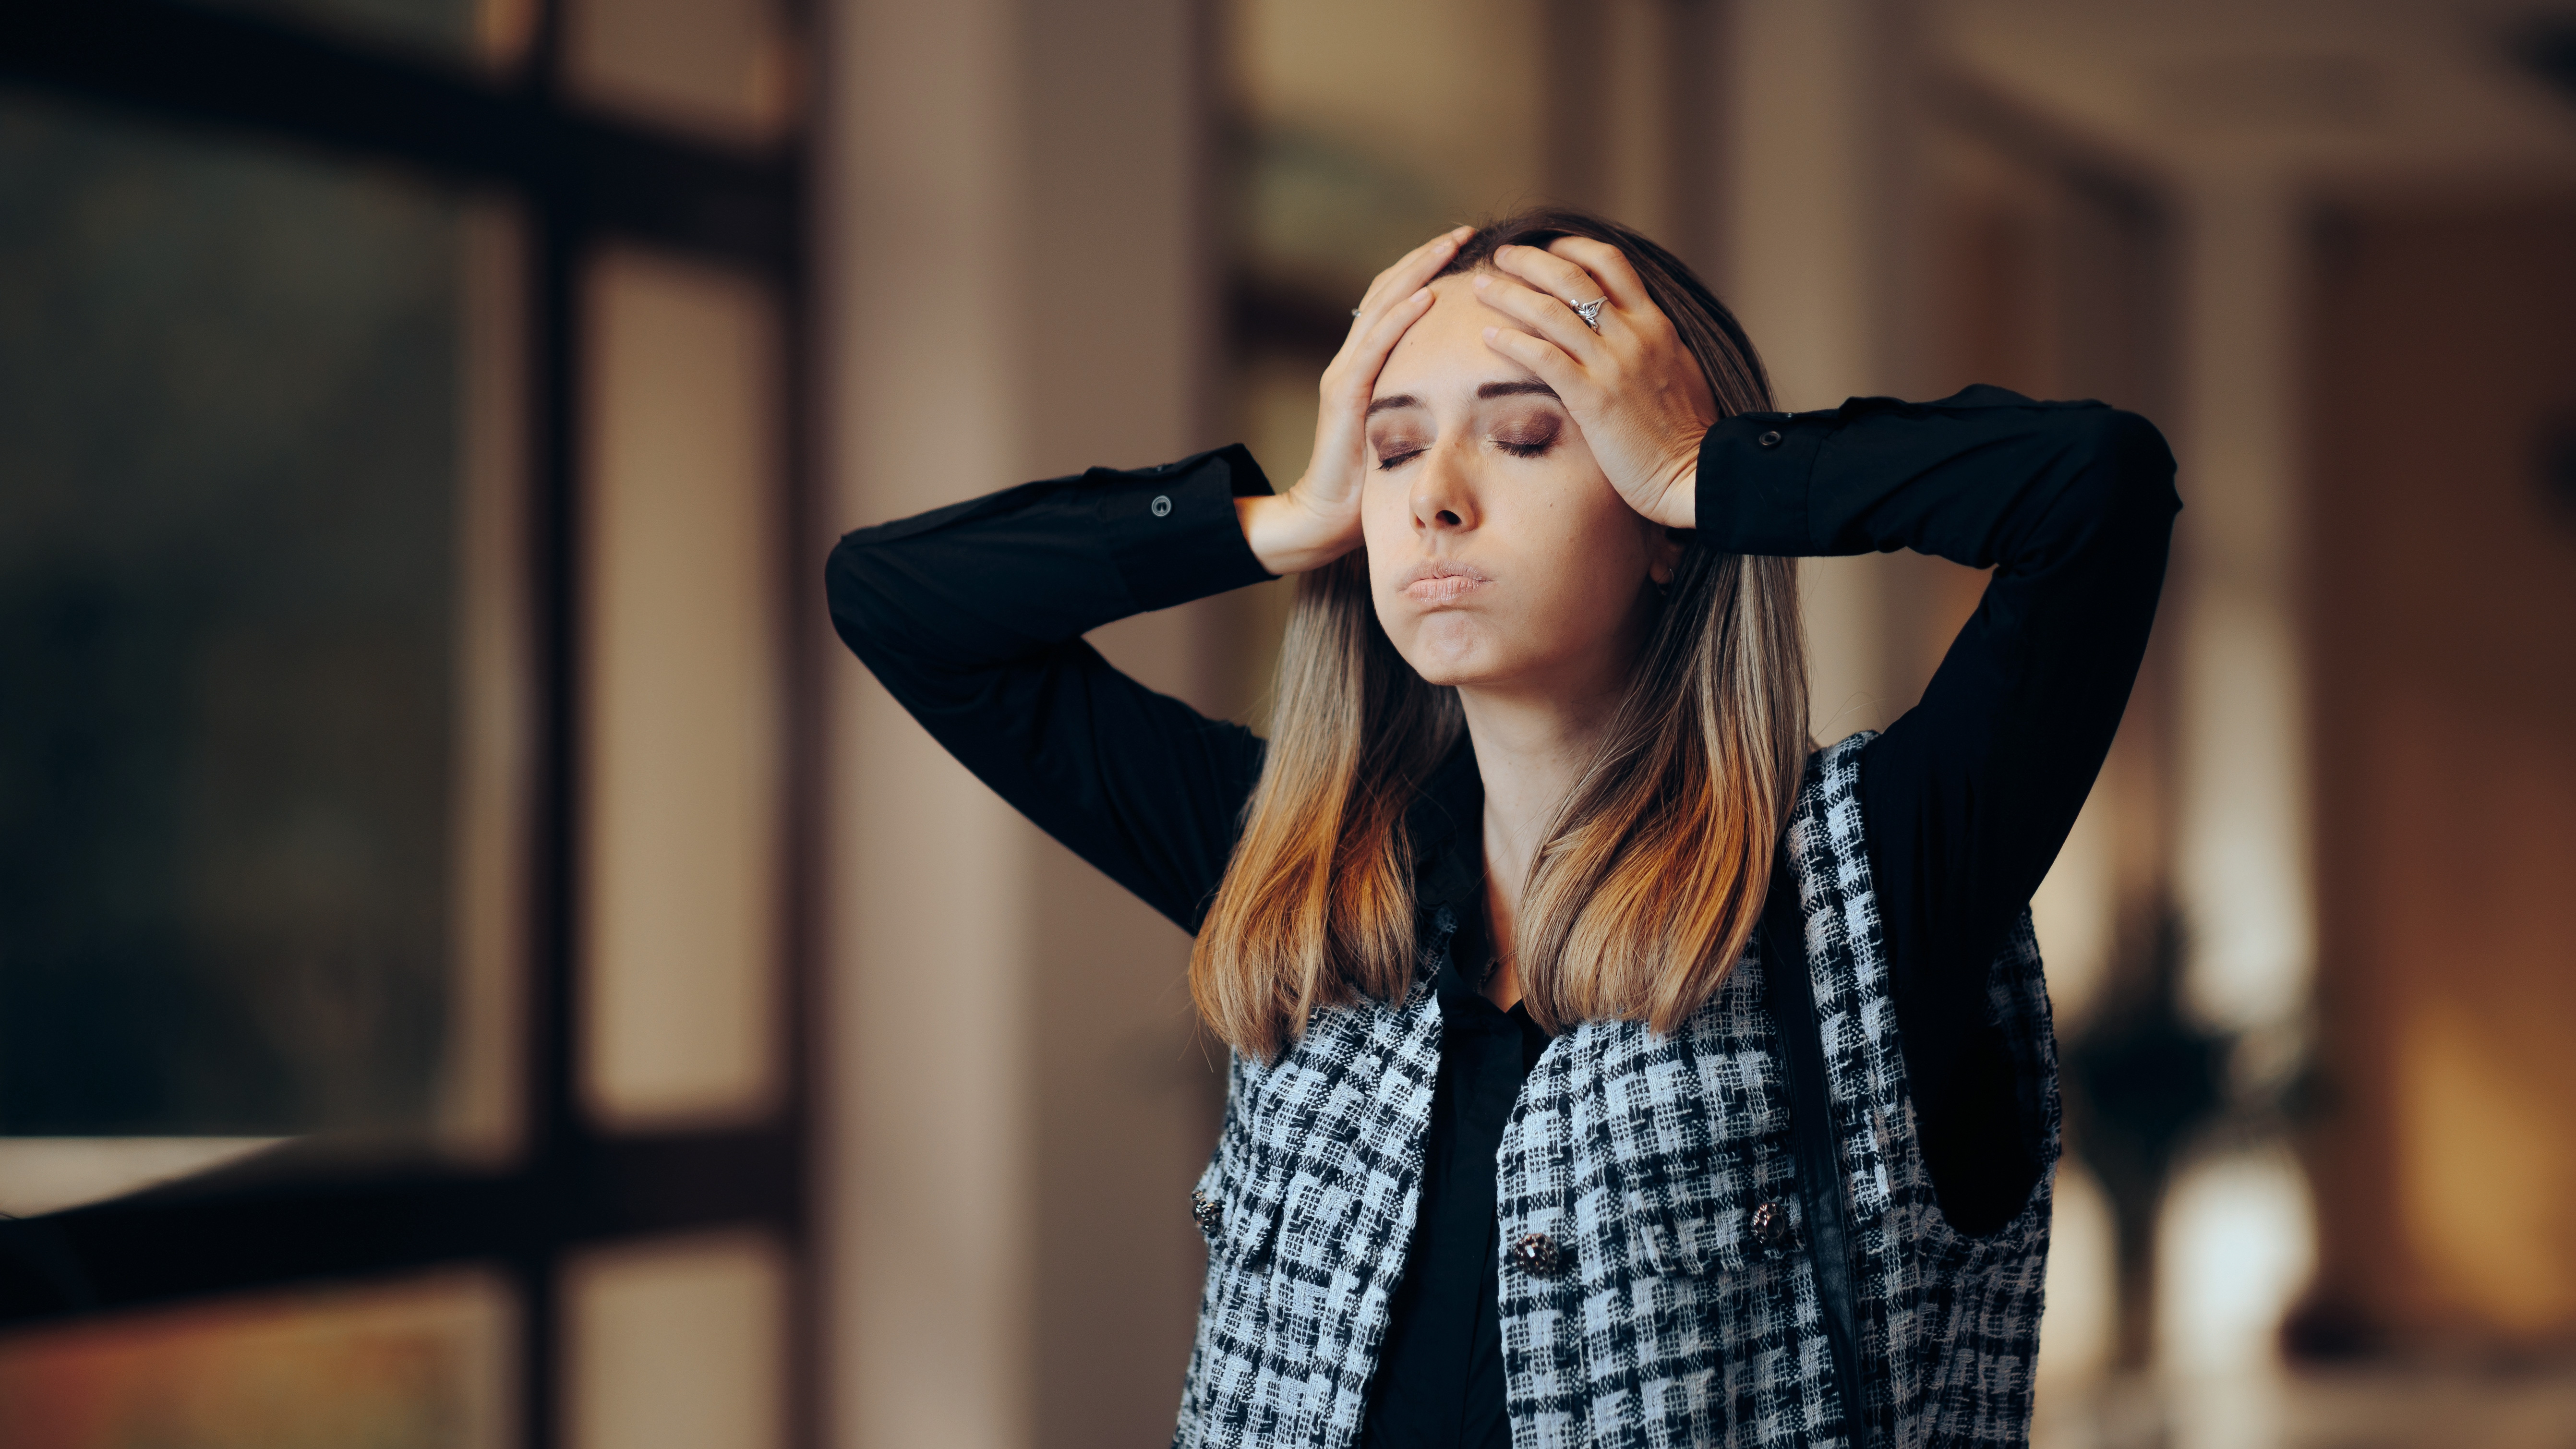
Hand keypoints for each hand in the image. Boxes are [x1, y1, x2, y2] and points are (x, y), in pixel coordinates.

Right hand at [1237, 226, 1470, 574]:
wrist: (1326, 517)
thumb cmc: (1372, 482)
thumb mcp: (1406, 429)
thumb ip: (1425, 401)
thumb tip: (1471, 388)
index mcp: (1367, 364)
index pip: (1396, 302)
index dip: (1427, 269)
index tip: (1464, 248)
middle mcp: (1352, 359)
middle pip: (1388, 290)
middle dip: (1426, 257)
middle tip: (1464, 232)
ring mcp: (1344, 373)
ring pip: (1381, 306)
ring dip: (1417, 272)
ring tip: (1450, 246)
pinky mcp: (1344, 395)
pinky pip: (1375, 346)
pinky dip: (1399, 317)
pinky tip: (1426, 295)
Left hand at [1471, 239, 1714, 529]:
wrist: (1694, 473)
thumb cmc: (1687, 433)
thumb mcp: (1680, 369)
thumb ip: (1654, 343)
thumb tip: (1637, 330)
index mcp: (1655, 324)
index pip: (1611, 263)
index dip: (1573, 248)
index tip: (1547, 247)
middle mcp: (1633, 335)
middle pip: (1572, 277)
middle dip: (1530, 260)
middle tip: (1501, 255)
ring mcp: (1612, 364)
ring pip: (1550, 311)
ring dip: (1509, 293)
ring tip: (1480, 287)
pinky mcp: (1593, 398)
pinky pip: (1543, 357)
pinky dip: (1512, 341)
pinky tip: (1488, 337)